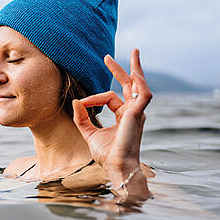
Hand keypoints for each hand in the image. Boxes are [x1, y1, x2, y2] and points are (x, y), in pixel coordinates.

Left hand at [72, 49, 150, 199]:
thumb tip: (76, 101)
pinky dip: (139, 83)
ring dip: (136, 69)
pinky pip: (143, 94)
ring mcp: (138, 112)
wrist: (117, 166)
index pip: (110, 97)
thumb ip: (81, 117)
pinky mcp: (139, 114)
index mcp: (124, 116)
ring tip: (134, 54)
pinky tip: (135, 73)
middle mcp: (133, 112)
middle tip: (110, 56)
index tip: (81, 103)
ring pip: (140, 85)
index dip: (93, 98)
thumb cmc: (107, 154)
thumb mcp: (89, 133)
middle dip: (122, 69)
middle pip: (130, 85)